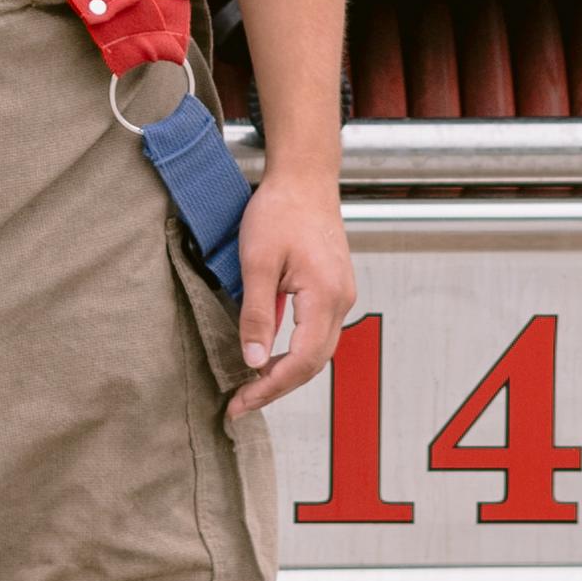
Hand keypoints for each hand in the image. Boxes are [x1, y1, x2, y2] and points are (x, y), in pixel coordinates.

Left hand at [225, 166, 354, 420]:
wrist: (305, 177)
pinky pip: (318, 333)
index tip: (240, 402)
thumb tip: (253, 361)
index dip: (270, 388)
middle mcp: (341, 301)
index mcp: (324, 297)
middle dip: (277, 387)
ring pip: (318, 351)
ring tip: (251, 385)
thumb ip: (257, 314)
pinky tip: (270, 356)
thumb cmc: (280, 211)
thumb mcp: (257, 262)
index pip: (301, 362)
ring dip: (287, 372)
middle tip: (241, 402)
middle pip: (313, 363)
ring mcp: (341, 295)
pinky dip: (295, 352)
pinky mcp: (334, 289)